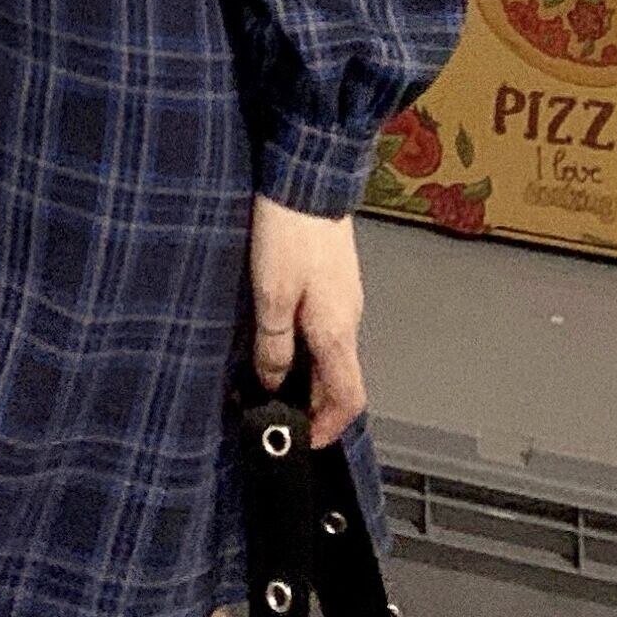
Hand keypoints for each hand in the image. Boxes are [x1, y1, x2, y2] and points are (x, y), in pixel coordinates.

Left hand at [247, 193, 366, 447]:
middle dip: (311, 403)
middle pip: (339, 378)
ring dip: (306, 372)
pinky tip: (277, 333)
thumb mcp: (271, 295)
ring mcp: (344, 296)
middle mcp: (349, 318)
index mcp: (337, 331)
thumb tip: (274, 381)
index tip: (302, 440)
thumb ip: (273, 344)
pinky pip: (326, 326)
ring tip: (267, 375)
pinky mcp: (334, 277)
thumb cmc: (290, 233)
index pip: (348, 399)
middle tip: (273, 409)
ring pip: (332, 351)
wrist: (309, 176)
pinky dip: (305, 343)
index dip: (328, 428)